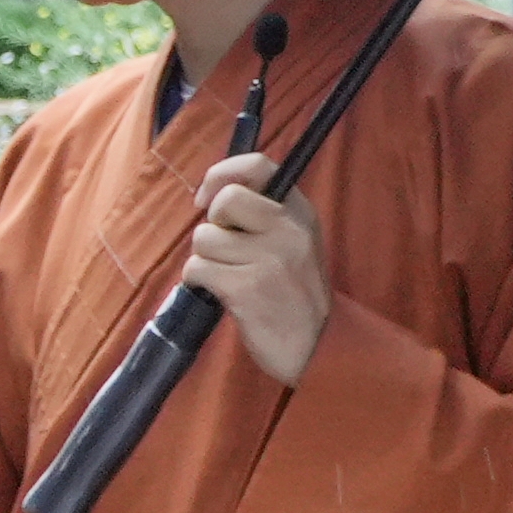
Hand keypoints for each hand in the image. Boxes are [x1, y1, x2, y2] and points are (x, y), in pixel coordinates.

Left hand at [191, 155, 329, 385]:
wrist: (315, 347)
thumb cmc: (293, 295)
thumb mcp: (294, 244)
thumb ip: (263, 217)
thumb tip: (213, 194)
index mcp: (299, 213)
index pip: (257, 166)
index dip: (221, 174)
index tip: (206, 198)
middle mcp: (288, 229)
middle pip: (225, 200)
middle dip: (212, 224)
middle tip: (224, 249)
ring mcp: (269, 258)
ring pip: (204, 238)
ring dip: (205, 260)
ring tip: (228, 277)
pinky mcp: (247, 287)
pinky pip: (197, 269)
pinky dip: (198, 282)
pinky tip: (221, 294)